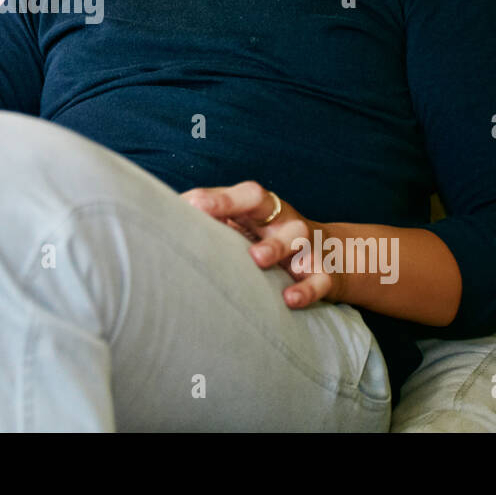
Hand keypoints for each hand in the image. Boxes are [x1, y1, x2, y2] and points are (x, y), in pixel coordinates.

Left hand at [183, 181, 344, 309]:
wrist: (329, 258)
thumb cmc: (268, 243)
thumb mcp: (246, 229)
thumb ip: (213, 226)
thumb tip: (165, 226)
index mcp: (263, 209)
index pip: (245, 195)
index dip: (219, 197)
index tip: (191, 204)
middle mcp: (284, 222)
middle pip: (270, 207)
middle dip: (239, 210)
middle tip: (207, 218)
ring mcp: (307, 246)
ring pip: (297, 238)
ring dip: (276, 247)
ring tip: (257, 259)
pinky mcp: (324, 273)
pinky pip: (320, 279)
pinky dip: (306, 288)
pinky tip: (289, 299)